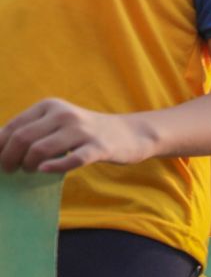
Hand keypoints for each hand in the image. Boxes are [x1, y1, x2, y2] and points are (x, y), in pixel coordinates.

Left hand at [0, 99, 154, 172]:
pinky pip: (72, 159)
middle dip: (9, 158)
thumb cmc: (87, 133)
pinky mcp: (98, 147)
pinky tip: (44, 170)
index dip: (0, 146)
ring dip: (28, 164)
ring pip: (41, 149)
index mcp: (50, 106)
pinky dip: (54, 166)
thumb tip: (0, 145)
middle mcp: (63, 114)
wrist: (130, 133)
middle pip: (23, 138)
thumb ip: (34, 130)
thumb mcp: (59, 123)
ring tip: (30, 171)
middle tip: (10, 170)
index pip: (14, 126)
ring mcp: (82, 130)